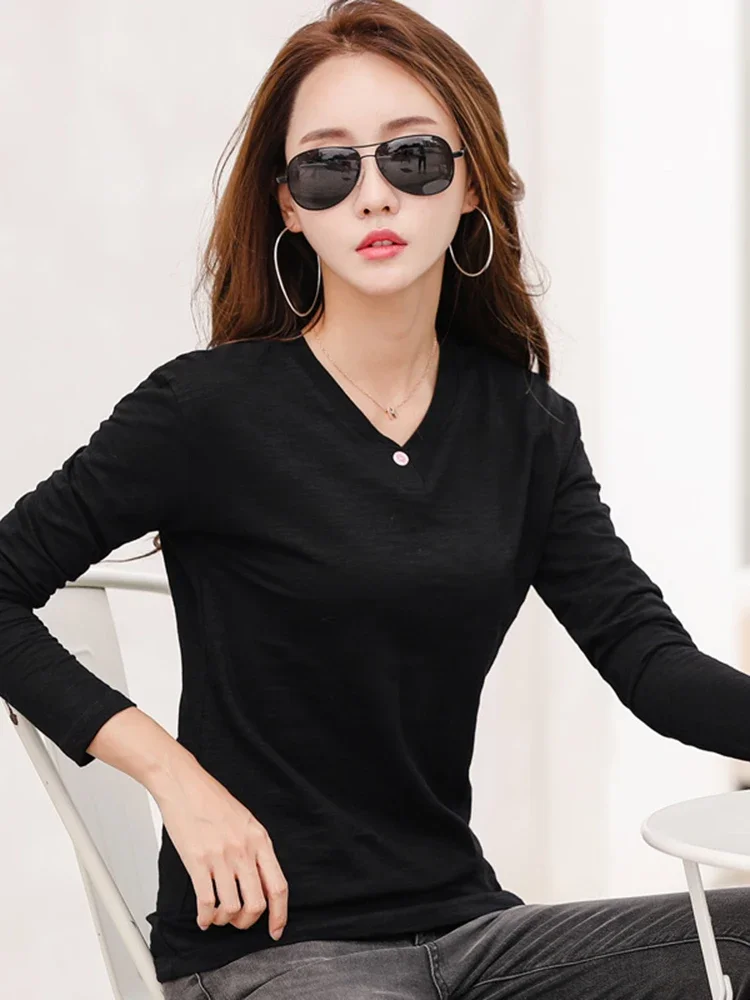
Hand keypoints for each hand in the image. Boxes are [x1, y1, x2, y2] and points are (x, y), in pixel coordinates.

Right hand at [149, 756, 287, 937]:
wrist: (184, 784)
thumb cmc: (212, 800)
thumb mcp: (245, 821)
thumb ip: (255, 848)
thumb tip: (259, 880)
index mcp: (259, 840)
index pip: (278, 886)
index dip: (280, 914)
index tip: (276, 930)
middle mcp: (243, 850)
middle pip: (256, 904)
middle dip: (247, 922)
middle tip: (238, 922)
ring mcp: (221, 856)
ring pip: (231, 908)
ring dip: (224, 920)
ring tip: (218, 916)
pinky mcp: (197, 861)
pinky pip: (206, 902)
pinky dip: (206, 918)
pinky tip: (203, 918)